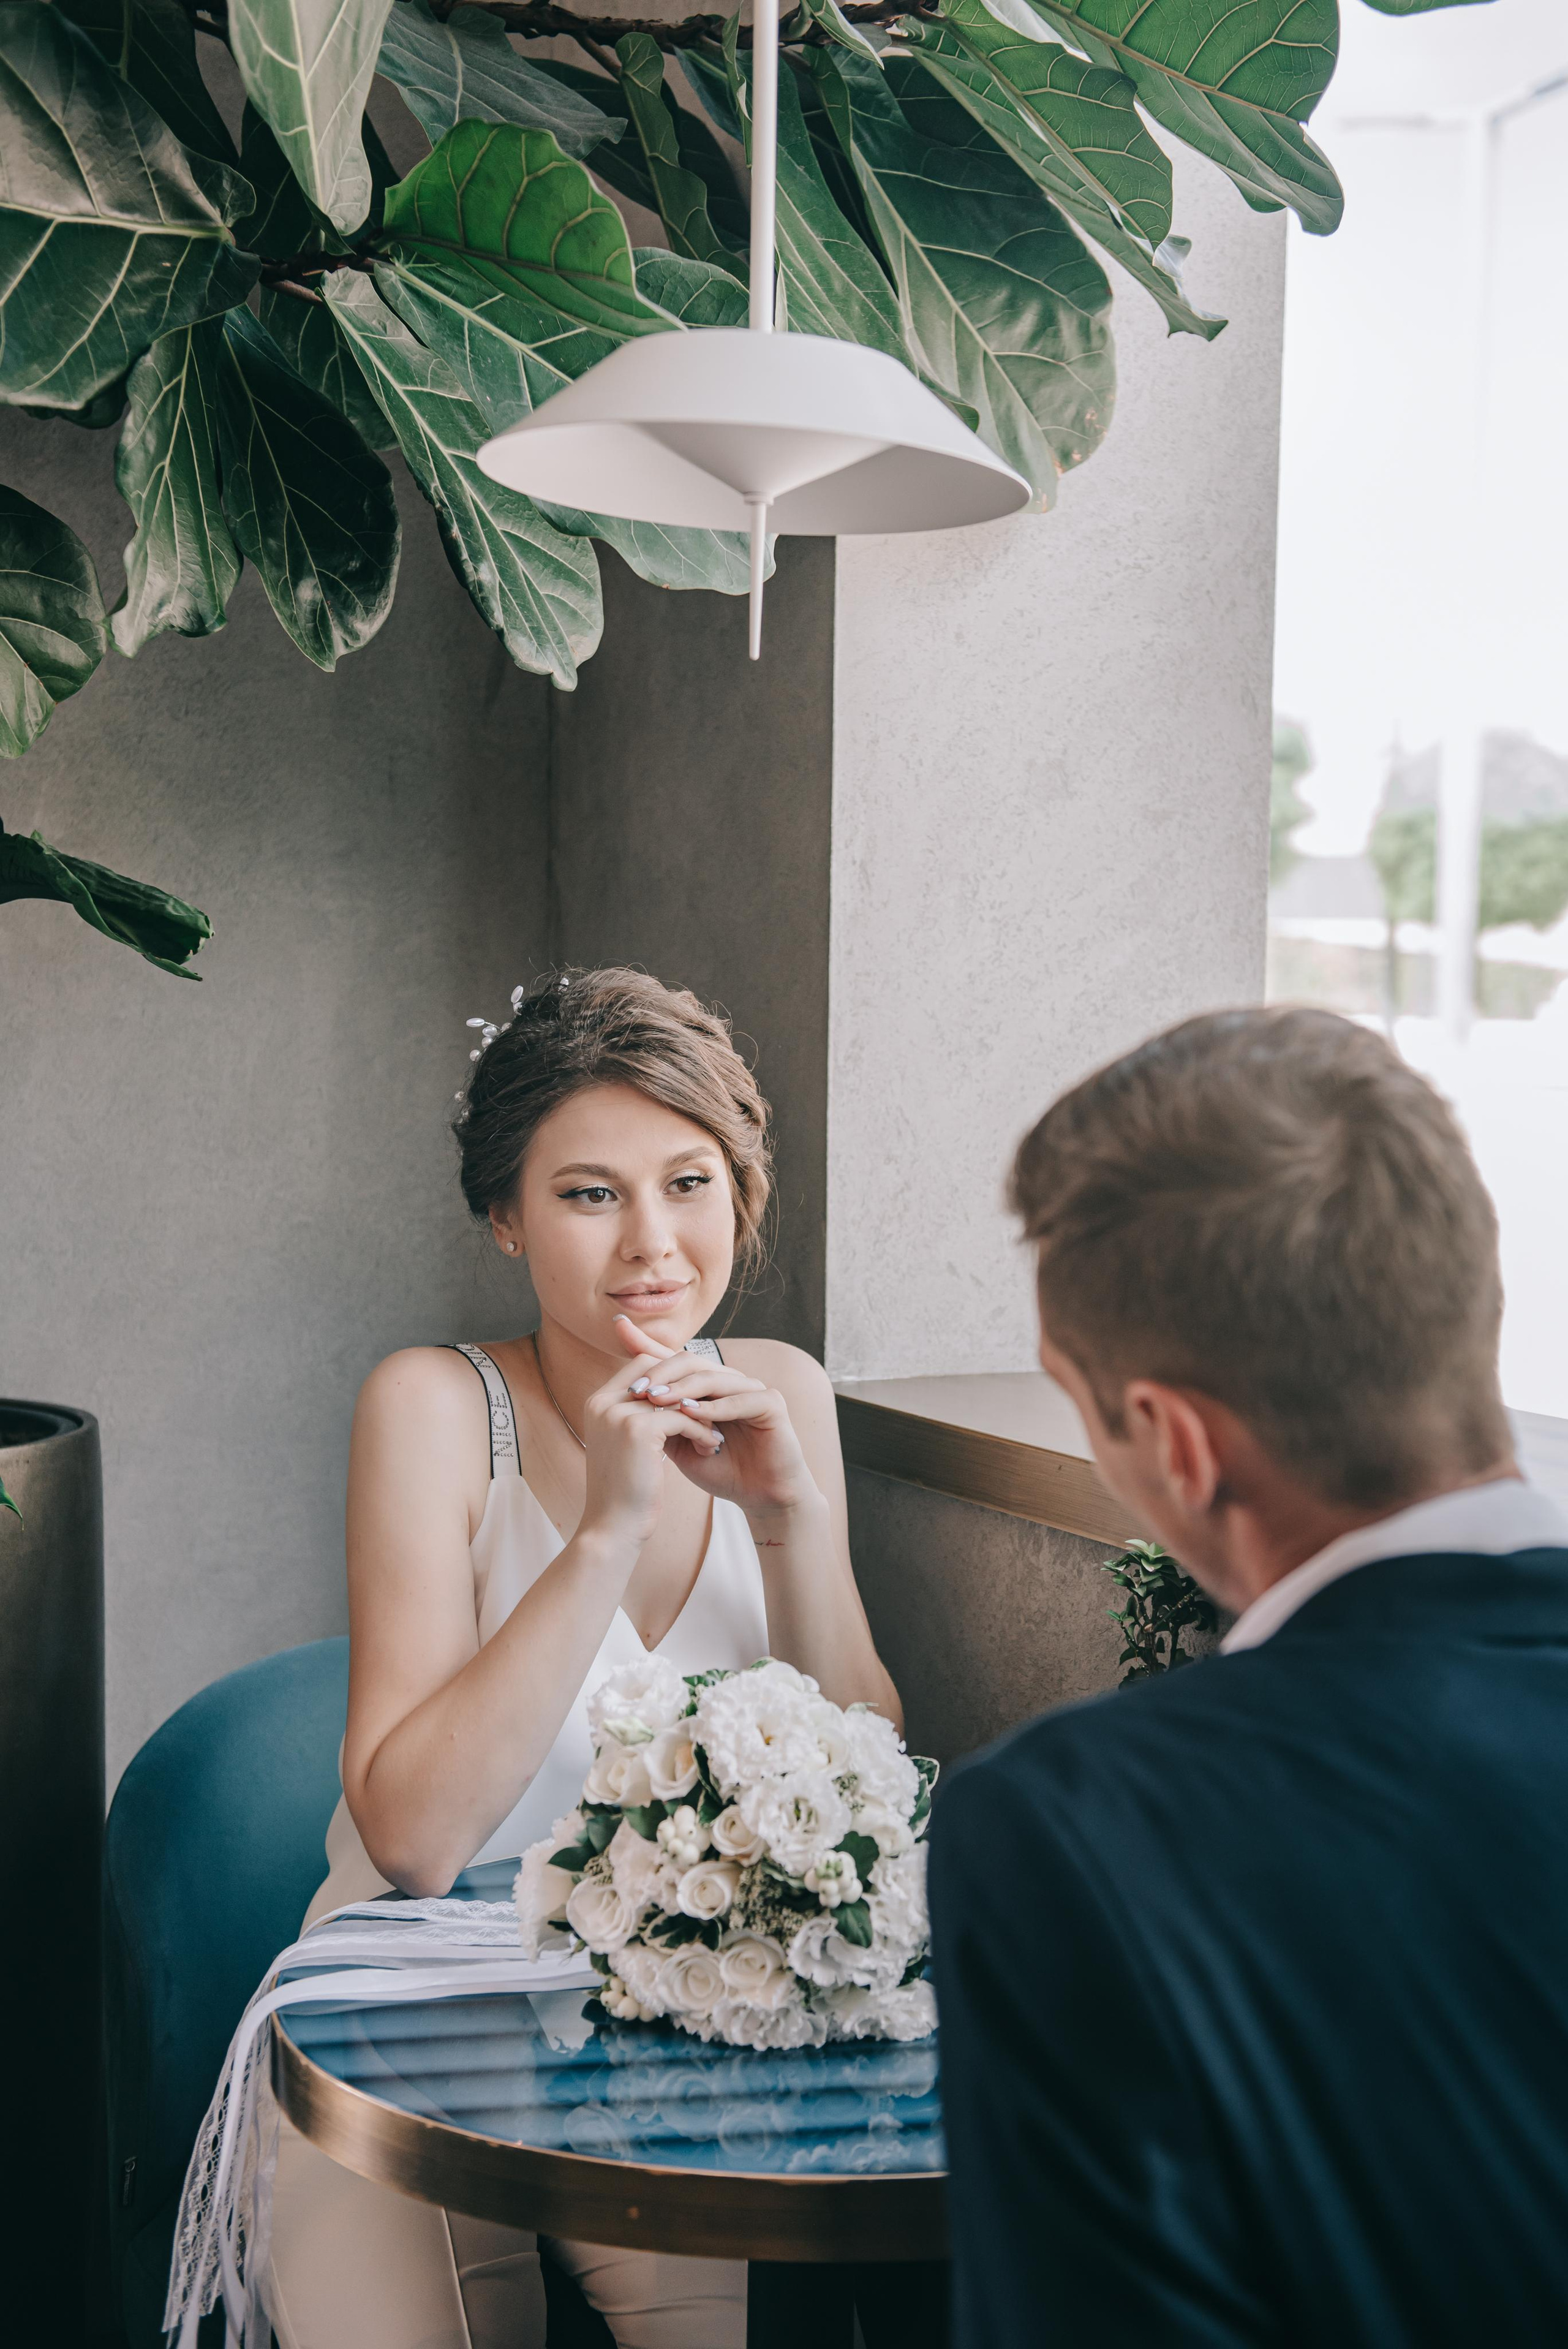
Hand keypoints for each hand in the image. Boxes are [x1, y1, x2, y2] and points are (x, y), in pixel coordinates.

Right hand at [579, 1344, 723, 1546]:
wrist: (613, 1528)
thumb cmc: (624, 1493)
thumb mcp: (626, 1447)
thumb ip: (638, 1417)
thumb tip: (669, 1397)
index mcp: (598, 1403)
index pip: (641, 1365)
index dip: (673, 1376)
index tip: (697, 1397)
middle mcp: (603, 1402)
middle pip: (657, 1368)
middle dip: (688, 1386)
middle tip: (713, 1405)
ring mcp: (618, 1413)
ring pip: (675, 1394)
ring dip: (700, 1410)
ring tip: (714, 1432)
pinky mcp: (638, 1430)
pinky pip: (683, 1417)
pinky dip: (701, 1430)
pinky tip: (711, 1446)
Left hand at [610, 1316, 820, 1519]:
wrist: (758, 1497)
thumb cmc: (720, 1469)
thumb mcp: (678, 1443)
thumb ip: (660, 1419)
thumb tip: (625, 1396)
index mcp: (708, 1385)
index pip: (674, 1358)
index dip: (646, 1343)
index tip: (617, 1327)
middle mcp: (730, 1380)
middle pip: (691, 1361)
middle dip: (660, 1373)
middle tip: (637, 1390)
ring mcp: (752, 1389)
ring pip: (712, 1377)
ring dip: (682, 1389)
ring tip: (657, 1400)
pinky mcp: (772, 1404)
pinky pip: (740, 1399)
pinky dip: (714, 1407)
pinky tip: (690, 1414)